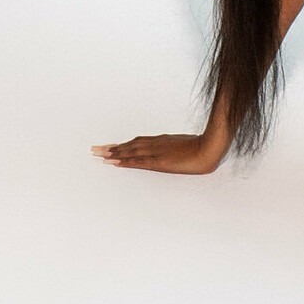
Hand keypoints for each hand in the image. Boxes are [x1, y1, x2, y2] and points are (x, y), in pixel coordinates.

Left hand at [91, 132, 226, 173]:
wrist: (209, 148)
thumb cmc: (202, 147)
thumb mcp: (187, 145)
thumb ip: (177, 147)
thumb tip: (174, 150)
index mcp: (161, 140)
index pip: (137, 141)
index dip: (122, 144)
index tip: (110, 146)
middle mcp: (155, 144)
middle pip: (128, 145)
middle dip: (111, 147)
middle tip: (95, 149)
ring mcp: (156, 152)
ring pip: (129, 151)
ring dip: (112, 153)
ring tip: (98, 155)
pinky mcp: (158, 161)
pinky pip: (136, 161)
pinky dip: (123, 161)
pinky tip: (113, 162)